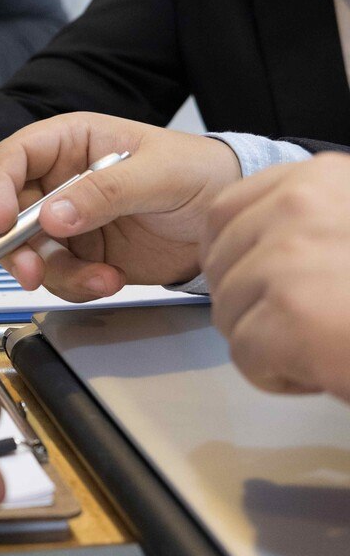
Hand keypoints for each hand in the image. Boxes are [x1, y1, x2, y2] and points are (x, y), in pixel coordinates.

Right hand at [0, 112, 241, 301]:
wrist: (228, 222)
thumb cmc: (202, 174)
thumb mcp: (160, 174)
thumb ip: (106, 191)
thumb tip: (54, 214)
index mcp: (73, 142)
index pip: (15, 157)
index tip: (2, 222)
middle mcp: (62, 181)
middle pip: (10, 212)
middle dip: (16, 247)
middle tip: (32, 271)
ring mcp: (69, 221)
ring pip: (31, 252)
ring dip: (57, 273)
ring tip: (102, 278)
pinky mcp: (82, 255)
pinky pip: (58, 276)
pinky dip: (79, 285)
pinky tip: (111, 278)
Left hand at [202, 154, 349, 400]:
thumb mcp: (349, 237)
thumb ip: (314, 226)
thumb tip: (241, 250)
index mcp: (322, 179)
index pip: (224, 214)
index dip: (236, 259)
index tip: (273, 284)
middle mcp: (300, 206)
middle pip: (219, 269)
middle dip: (254, 306)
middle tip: (318, 322)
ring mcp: (290, 257)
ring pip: (229, 315)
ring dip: (273, 343)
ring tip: (334, 340)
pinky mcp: (289, 312)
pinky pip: (246, 356)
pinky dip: (283, 376)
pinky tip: (333, 364)